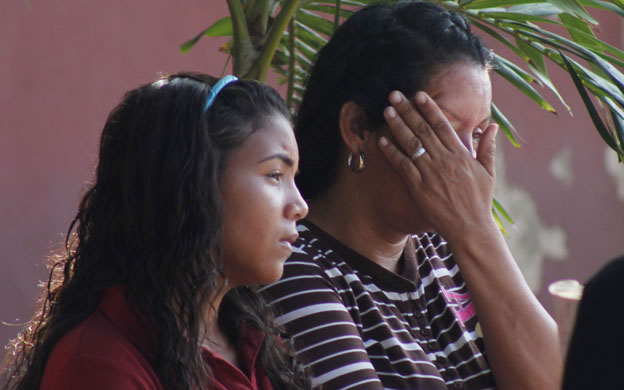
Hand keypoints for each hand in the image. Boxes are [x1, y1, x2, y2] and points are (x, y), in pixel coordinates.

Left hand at [378, 90, 498, 240]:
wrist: (470, 228)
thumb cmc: (479, 201)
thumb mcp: (488, 172)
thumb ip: (487, 147)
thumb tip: (491, 125)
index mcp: (461, 155)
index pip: (442, 125)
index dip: (429, 108)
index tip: (419, 94)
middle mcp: (445, 160)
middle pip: (423, 130)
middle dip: (408, 110)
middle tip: (395, 95)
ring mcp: (431, 173)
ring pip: (411, 144)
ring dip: (398, 125)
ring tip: (387, 110)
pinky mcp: (419, 188)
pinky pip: (403, 166)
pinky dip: (392, 152)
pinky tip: (382, 140)